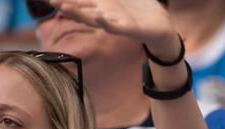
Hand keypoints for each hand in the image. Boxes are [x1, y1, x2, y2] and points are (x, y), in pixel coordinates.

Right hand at [48, 0, 178, 55]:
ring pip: (92, 18)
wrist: (161, 25)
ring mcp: (115, 21)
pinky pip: (116, 28)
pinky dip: (107, 23)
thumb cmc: (140, 6)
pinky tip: (100, 17)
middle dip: (64, 3)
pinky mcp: (129, 29)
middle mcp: (103, 12)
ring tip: (64, 7)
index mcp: (101, 3)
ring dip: (78, 14)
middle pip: (79, 8)